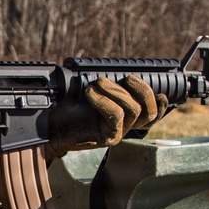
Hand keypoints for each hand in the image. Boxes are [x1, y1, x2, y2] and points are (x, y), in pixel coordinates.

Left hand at [46, 76, 167, 157]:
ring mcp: (117, 133)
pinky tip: (90, 93)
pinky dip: (104, 100)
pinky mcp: (105, 138)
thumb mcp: (88, 94)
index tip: (160, 90)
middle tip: (122, 78)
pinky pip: (116, 116)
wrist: (47, 129)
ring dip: (117, 91)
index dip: (161, 103)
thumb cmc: (66, 110)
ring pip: (134, 110)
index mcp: (126, 117)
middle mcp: (125, 127)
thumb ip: (104, 86)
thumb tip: (111, 70)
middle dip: (140, 89)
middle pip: (149, 110)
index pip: (153, 113)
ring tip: (98, 83)